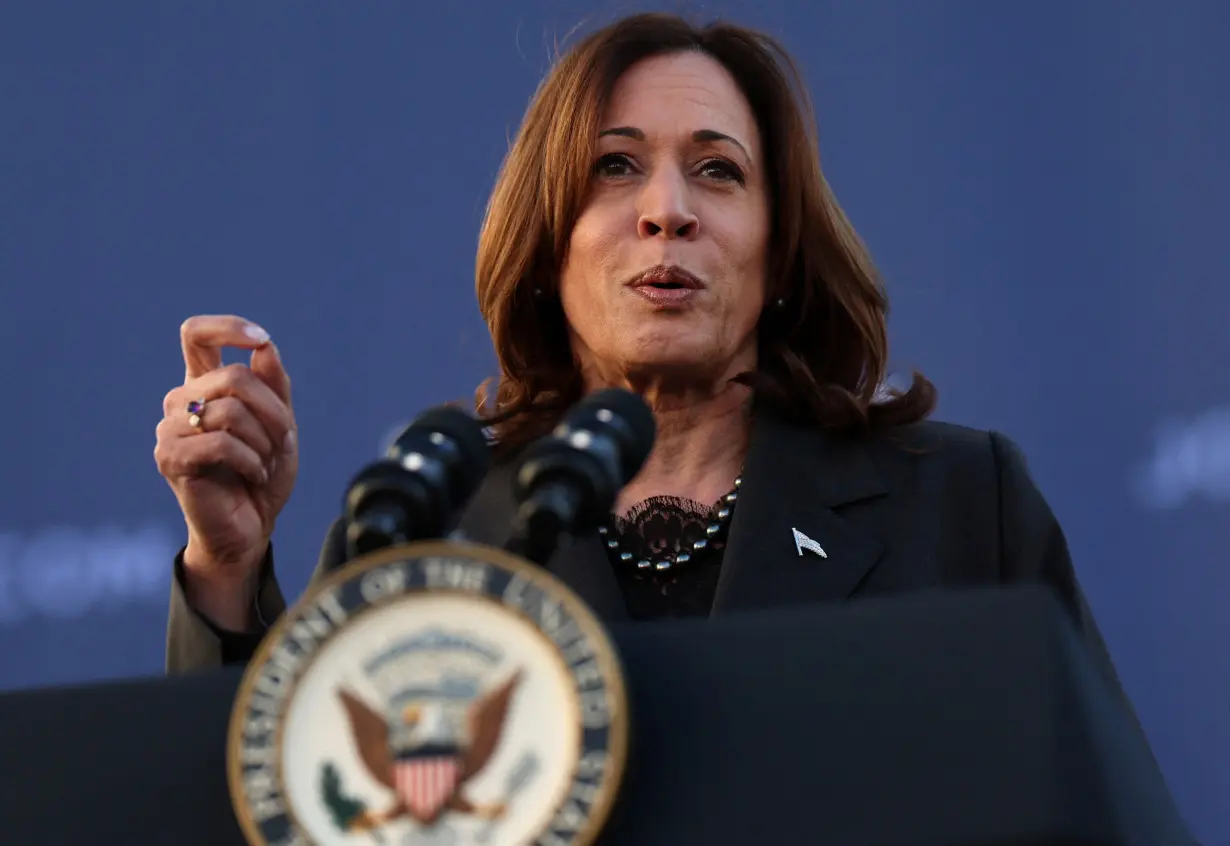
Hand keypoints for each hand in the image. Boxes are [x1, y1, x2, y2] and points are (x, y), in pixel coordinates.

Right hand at [154, 315, 297, 628]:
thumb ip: (274, 386)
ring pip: (231, 410)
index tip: (260, 339)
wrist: (250, 529)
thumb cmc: (262, 475)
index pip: (196, 335)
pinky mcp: (170, 458)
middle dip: (275, 410)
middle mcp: (180, 402)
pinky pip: (221, 442)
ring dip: (264, 440)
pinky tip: (252, 476)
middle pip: (235, 377)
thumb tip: (264, 347)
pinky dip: (251, 460)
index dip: (227, 328)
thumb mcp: (281, 426)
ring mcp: (169, 429)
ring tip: (264, 463)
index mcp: (203, 386)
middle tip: (283, 441)